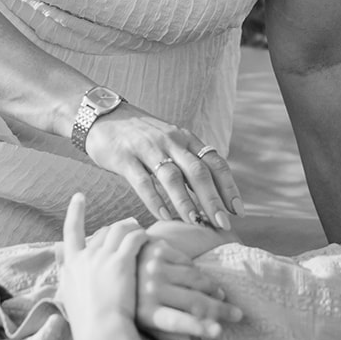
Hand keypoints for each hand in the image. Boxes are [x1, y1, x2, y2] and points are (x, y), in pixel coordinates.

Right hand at [58, 194, 147, 330]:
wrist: (101, 332)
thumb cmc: (88, 324)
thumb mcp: (70, 296)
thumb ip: (67, 274)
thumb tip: (60, 257)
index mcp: (71, 266)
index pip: (70, 231)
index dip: (75, 212)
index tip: (79, 197)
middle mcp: (85, 257)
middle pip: (102, 231)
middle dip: (116, 227)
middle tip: (129, 227)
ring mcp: (103, 257)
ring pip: (120, 230)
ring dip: (132, 228)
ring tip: (141, 231)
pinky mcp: (122, 261)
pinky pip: (135, 238)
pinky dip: (142, 236)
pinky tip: (151, 240)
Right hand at [83, 104, 244, 227]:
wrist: (102, 116)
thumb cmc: (140, 136)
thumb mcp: (169, 142)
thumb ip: (187, 162)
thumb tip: (211, 194)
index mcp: (185, 138)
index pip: (215, 162)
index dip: (228, 187)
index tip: (238, 210)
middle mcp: (170, 141)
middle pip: (198, 171)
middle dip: (213, 199)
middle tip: (223, 224)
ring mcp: (147, 148)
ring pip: (172, 177)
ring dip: (186, 202)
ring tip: (196, 223)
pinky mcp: (125, 157)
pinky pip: (142, 181)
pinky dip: (155, 200)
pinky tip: (164, 217)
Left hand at [135, 238, 241, 339]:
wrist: (113, 267)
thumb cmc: (132, 302)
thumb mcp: (143, 323)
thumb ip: (166, 333)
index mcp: (146, 312)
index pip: (178, 322)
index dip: (200, 328)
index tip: (219, 332)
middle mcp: (151, 290)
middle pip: (194, 302)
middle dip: (220, 310)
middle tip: (238, 315)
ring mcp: (154, 267)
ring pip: (195, 279)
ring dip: (213, 288)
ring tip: (221, 296)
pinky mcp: (158, 250)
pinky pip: (188, 263)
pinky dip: (197, 272)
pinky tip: (203, 281)